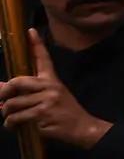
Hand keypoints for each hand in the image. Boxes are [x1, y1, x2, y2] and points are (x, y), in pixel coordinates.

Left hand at [0, 31, 109, 148]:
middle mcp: (49, 87)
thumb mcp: (49, 98)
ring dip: (6, 114)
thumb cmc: (63, 112)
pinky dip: (11, 124)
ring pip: (13, 104)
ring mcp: (46, 100)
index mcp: (51, 80)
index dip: (36, 44)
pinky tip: (13, 126)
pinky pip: (17, 117)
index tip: (30, 30)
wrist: (81, 127)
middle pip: (17, 82)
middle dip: (3, 93)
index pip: (43, 59)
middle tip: (1, 101)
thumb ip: (27, 92)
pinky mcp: (42, 114)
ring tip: (8, 119)